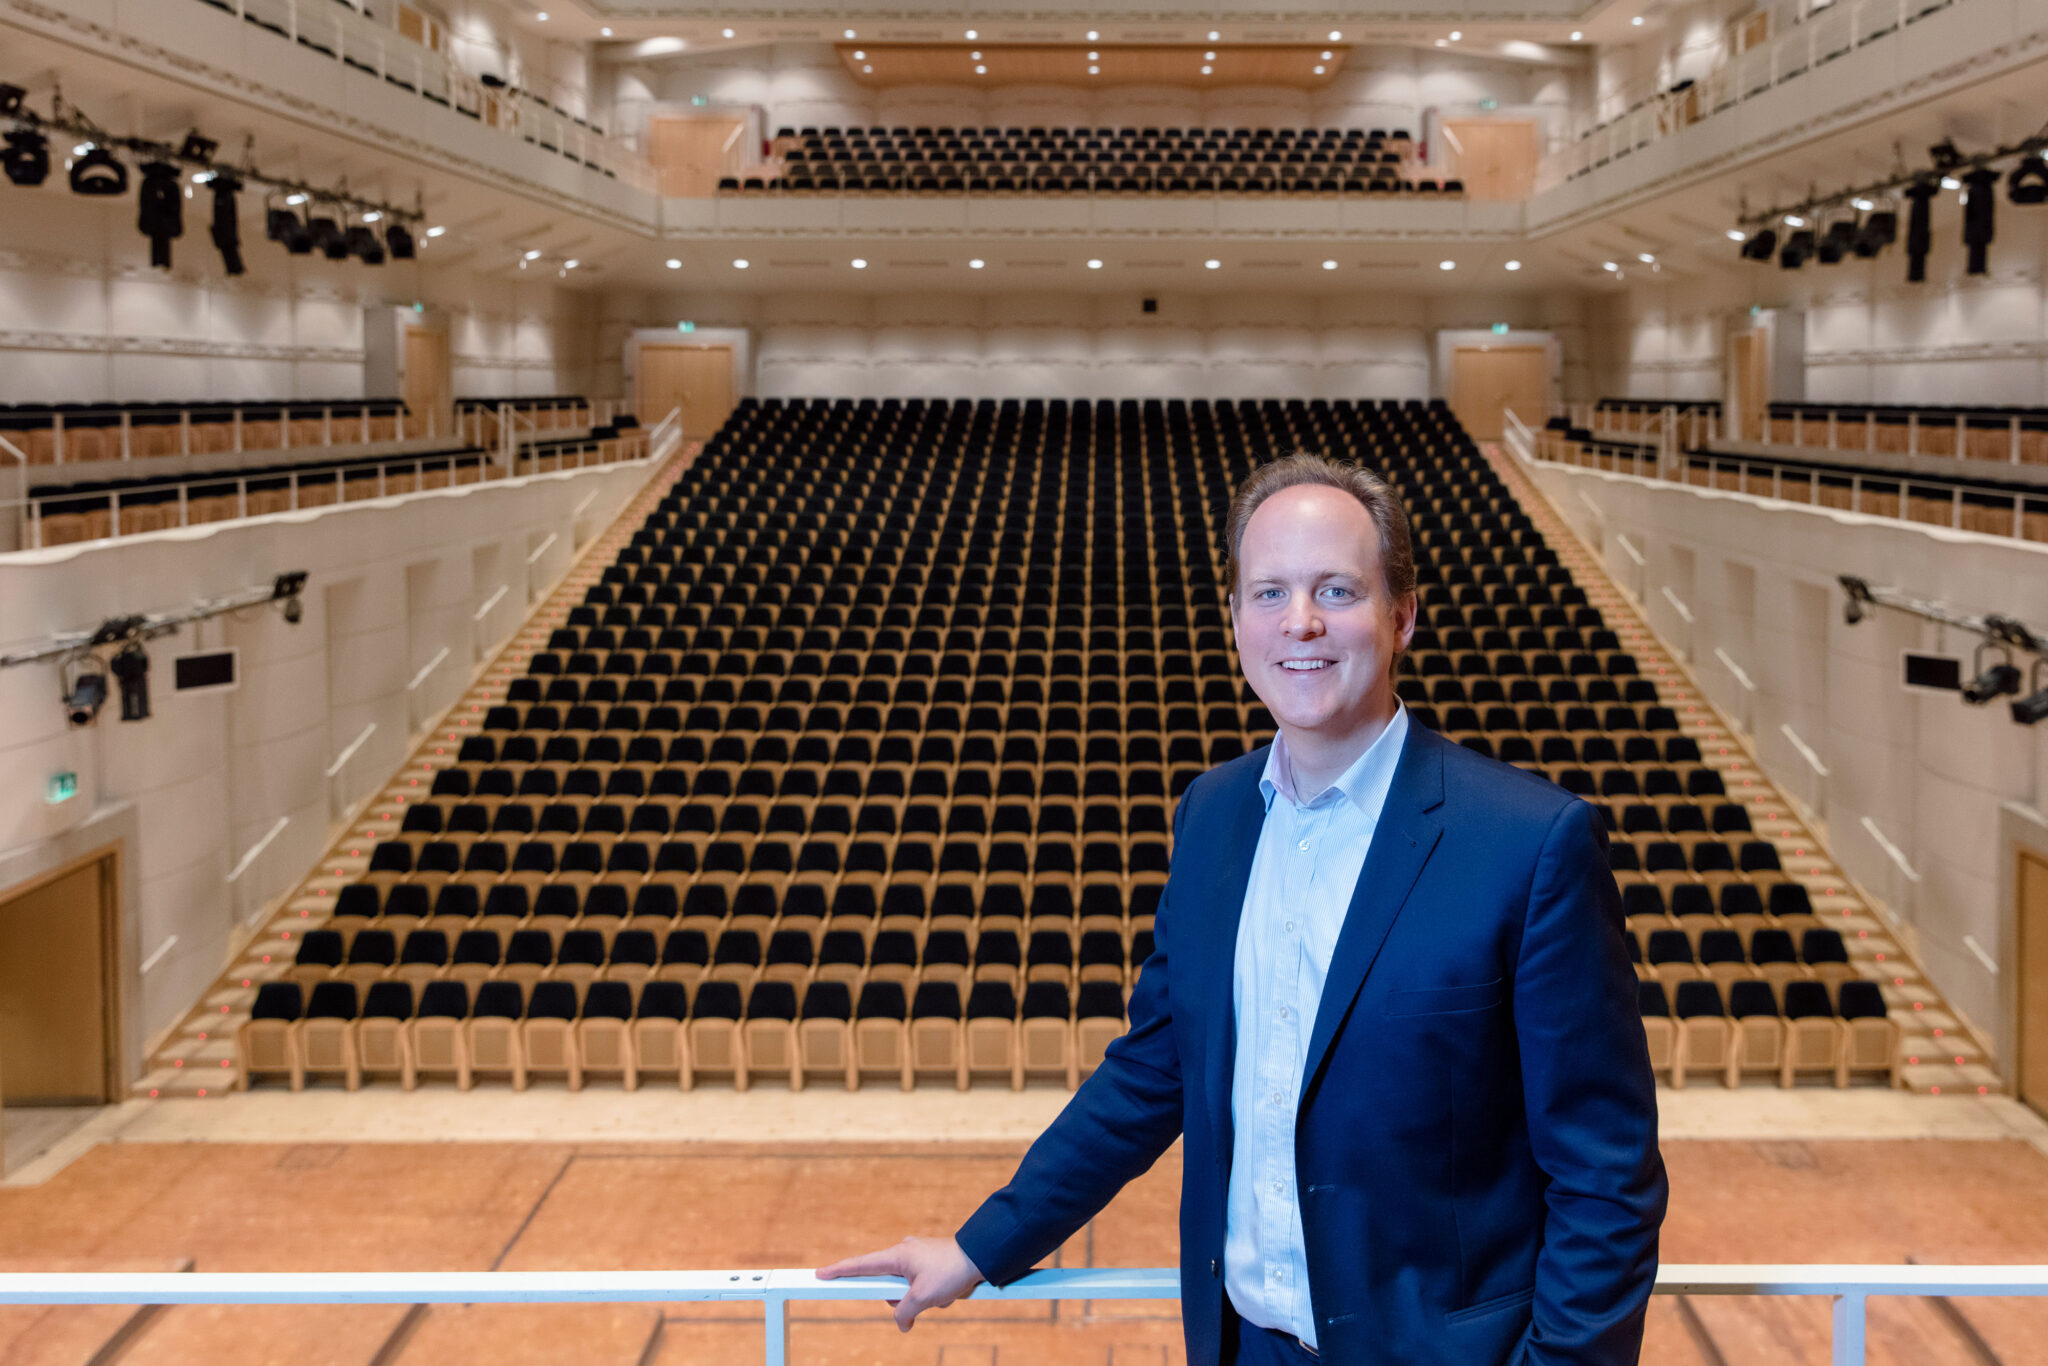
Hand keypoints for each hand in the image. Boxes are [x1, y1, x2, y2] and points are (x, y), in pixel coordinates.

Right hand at [815, 1236, 984, 1332]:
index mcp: (896, 1256)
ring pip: (906, 1289)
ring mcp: (917, 1256)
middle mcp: (903, 1252)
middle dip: (902, 1299)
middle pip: (886, 1284)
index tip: (818, 1274)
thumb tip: (901, 1324)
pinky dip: (932, 1294)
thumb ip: (904, 1313)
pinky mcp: (930, 1262)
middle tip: (921, 1298)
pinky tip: (949, 1292)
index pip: (860, 1265)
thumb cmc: (950, 1271)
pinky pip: (922, 1285)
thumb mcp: (923, 1298)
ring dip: (921, 1298)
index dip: (838, 1271)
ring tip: (941, 1294)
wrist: (981, 1257)